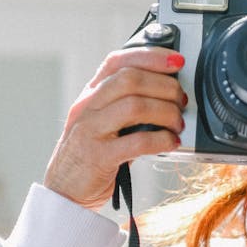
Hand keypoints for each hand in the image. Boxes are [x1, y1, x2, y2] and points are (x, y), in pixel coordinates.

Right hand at [44, 47, 185, 209]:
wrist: (64, 190)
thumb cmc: (92, 156)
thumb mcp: (106, 124)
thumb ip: (129, 108)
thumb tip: (170, 97)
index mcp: (91, 94)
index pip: (118, 61)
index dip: (150, 56)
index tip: (177, 60)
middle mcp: (88, 107)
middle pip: (130, 79)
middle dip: (165, 86)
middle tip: (182, 100)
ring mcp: (91, 130)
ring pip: (134, 106)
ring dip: (166, 112)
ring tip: (178, 124)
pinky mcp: (98, 156)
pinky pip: (136, 141)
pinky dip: (161, 140)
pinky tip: (171, 143)